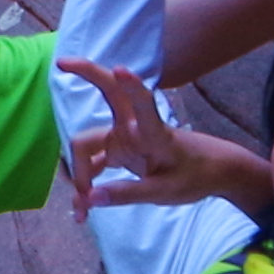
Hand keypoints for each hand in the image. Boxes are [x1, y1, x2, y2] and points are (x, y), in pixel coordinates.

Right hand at [60, 59, 269, 213]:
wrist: (212, 171)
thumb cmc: (195, 176)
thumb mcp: (165, 192)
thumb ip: (128, 194)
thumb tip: (90, 198)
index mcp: (153, 134)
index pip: (144, 103)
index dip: (132, 85)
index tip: (120, 69)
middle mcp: (133, 128)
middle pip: (109, 93)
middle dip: (87, 75)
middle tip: (61, 63)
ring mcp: (124, 137)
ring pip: (88, 144)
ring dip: (79, 172)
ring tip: (81, 211)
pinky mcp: (119, 150)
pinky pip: (93, 164)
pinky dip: (86, 185)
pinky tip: (83, 209)